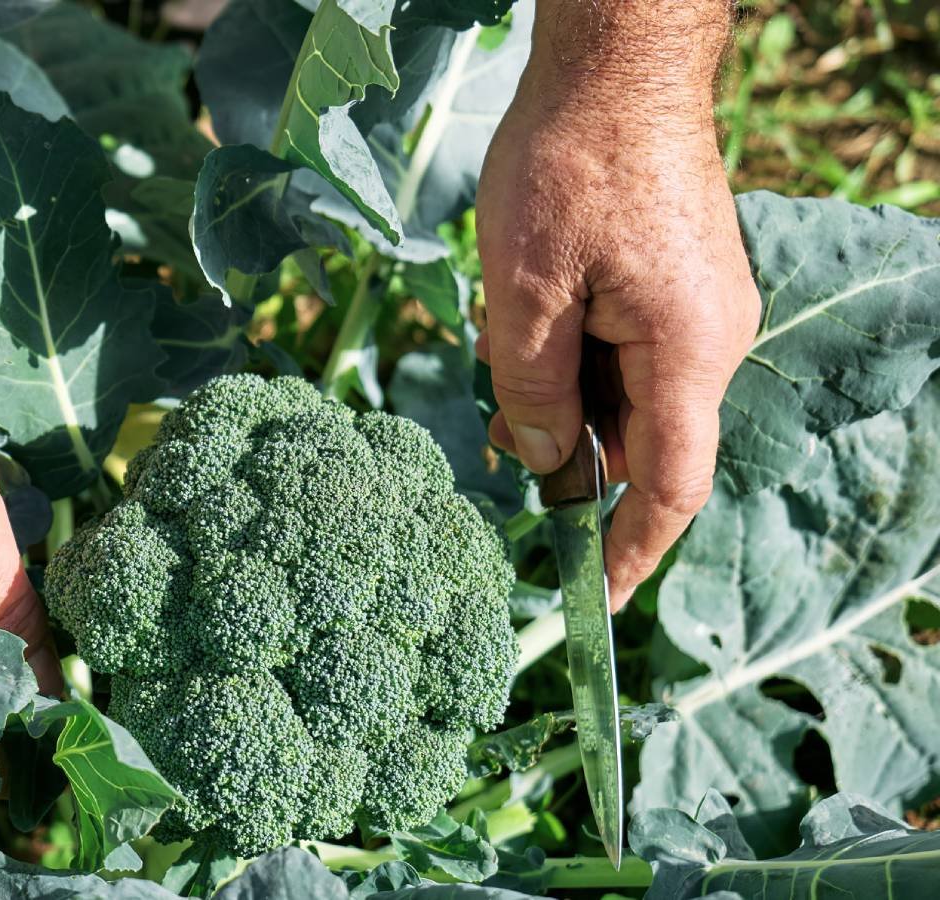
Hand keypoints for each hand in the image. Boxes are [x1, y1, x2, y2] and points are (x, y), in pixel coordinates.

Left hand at [474, 12, 760, 609]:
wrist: (619, 66)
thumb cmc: (570, 163)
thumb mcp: (521, 291)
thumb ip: (528, 392)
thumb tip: (539, 464)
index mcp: (685, 350)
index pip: (669, 488)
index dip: (629, 554)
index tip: (593, 602)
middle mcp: (712, 339)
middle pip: (644, 441)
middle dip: (570, 451)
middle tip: (502, 416)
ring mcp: (703, 310)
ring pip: (630, 396)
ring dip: (566, 395)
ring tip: (511, 340)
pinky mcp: (681, 286)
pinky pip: (633, 353)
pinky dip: (579, 358)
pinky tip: (534, 317)